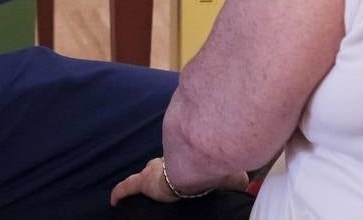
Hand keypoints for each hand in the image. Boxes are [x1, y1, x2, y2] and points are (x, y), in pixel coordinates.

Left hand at [110, 157, 247, 205]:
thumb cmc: (215, 167)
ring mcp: (154, 172)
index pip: (179, 164)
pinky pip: (128, 187)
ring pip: (144, 177)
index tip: (180, 175)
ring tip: (139, 195)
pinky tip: (114, 201)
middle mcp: (168, 162)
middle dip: (160, 173)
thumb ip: (235, 179)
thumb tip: (248, 183)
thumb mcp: (229, 175)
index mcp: (186, 161)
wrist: (200, 164)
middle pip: (159, 168)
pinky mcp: (144, 182)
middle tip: (161, 183)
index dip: (178, 169)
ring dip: (143, 183)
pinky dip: (120, 193)